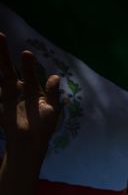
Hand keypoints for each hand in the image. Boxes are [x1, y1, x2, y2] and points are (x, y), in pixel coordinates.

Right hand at [0, 34, 62, 160]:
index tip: (26, 54)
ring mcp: (6, 93)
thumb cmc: (44, 126)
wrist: (29, 141)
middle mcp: (18, 87)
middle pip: (8, 67)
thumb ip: (52, 93)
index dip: (28, 64)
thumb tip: (55, 76)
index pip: (29, 72)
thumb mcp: (51, 109)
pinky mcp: (0, 100)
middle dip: (4, 53)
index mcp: (33, 88)